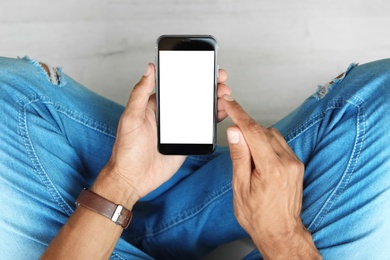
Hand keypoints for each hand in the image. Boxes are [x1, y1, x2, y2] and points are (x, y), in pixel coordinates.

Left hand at [98, 64, 230, 204]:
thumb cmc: (126, 149)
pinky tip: (222, 112)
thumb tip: (149, 69)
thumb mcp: (131, 118)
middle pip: (193, 94)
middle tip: (220, 78)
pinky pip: (203, 127)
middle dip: (209, 84)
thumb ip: (140, 93)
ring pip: (201, 109)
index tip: (204, 65)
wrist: (133, 179)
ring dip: (214, 99)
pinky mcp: (187, 140)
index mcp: (156, 105)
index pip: (177, 84)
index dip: (191, 73)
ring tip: (225, 94)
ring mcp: (180, 127)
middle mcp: (170, 114)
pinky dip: (214, 119)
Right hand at [221, 95, 320, 258]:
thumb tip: (235, 132)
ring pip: (272, 135)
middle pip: (263, 130)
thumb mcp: (240, 187)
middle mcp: (287, 162)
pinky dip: (266, 143)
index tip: (229, 104)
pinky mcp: (297, 164)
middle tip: (232, 131)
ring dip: (256, 135)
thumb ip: (239, 156)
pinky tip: (257, 156)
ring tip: (245, 154)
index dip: (239, 114)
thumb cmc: (258, 216)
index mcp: (272, 168)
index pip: (253, 131)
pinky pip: (280, 143)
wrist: (280, 232)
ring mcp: (294, 162)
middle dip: (245, 127)